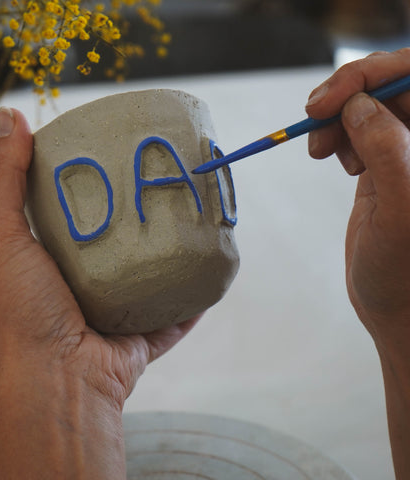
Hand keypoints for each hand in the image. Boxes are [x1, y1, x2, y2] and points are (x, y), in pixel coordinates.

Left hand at [0, 107, 200, 478]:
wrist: (58, 379)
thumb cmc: (24, 307)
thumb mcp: (2, 235)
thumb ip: (4, 178)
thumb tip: (11, 116)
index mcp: (57, 260)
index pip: (82, 212)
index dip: (99, 182)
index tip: (123, 154)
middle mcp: (90, 285)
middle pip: (124, 240)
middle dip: (145, 213)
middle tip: (169, 180)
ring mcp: (123, 310)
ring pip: (156, 272)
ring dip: (175, 250)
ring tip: (198, 216)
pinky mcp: (150, 333)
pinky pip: (181, 307)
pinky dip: (197, 290)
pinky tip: (213, 261)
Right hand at [305, 48, 409, 337]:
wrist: (394, 303)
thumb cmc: (403, 271)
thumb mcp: (399, 212)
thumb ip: (389, 151)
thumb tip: (359, 105)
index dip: (375, 74)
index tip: (331, 98)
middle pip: (392, 85)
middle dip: (349, 93)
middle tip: (313, 116)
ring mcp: (406, 149)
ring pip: (369, 104)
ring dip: (337, 115)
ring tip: (319, 149)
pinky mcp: (383, 162)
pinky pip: (356, 128)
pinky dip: (335, 132)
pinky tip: (331, 155)